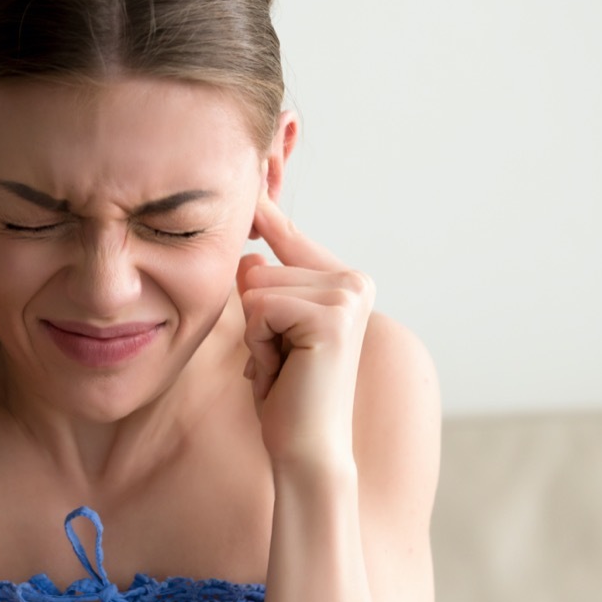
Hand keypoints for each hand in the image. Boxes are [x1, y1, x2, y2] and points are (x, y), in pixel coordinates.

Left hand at [236, 195, 375, 469]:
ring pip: (255, 286)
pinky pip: (260, 306)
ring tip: (282, 367)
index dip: (265, 202)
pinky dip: (260, 345)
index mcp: (343, 280)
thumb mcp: (269, 326)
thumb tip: (248, 234)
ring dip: (255, 335)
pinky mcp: (334, 315)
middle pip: (256, 266)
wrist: (307, 451)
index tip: (262, 149)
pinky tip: (284, 371)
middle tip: (280, 360)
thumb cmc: (285, 395)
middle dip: (253, 319)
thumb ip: (263, 281)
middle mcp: (353, 281)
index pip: (287, 234)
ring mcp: (348, 295)